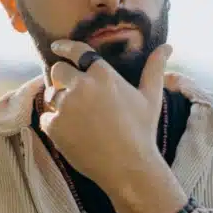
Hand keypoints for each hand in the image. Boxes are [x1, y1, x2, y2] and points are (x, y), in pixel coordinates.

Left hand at [40, 39, 173, 194]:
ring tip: (76, 118)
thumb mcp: (151, 97)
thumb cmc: (142, 131)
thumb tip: (167, 46)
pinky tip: (72, 133)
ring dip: (58, 103)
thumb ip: (155, 68)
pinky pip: (45, 118)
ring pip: (51, 95)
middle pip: (57, 70)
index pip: (77, 51)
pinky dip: (54, 124)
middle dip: (61, 78)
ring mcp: (65, 106)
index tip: (56, 46)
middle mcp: (81, 85)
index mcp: (103, 74)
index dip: (65, 46)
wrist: (128, 167)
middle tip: (72, 93)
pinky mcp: (54, 126)